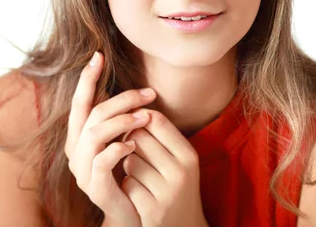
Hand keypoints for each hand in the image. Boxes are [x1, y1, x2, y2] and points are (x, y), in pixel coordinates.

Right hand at [64, 51, 156, 226]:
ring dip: (122, 121)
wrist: (129, 211)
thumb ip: (117, 119)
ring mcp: (82, 169)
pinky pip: (101, 161)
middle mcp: (74, 150)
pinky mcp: (94, 186)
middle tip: (149, 94)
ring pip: (95, 134)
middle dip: (121, 99)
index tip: (99, 56)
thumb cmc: (126, 171)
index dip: (87, 78)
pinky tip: (135, 144)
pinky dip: (119, 149)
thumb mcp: (120, 140)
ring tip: (146, 117)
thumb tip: (131, 92)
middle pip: (92, 113)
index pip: (80, 102)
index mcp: (78, 136)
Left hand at [121, 110, 208, 226]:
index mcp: (189, 155)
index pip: (156, 119)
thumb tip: (135, 106)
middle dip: (131, 143)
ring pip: (129, 160)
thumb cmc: (175, 185)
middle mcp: (181, 172)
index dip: (140, 119)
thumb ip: (161, 135)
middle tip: (138, 155)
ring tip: (141, 177)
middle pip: (139, 137)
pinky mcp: (152, 210)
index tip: (136, 127)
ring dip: (128, 167)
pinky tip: (138, 194)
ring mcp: (167, 192)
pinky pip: (126, 183)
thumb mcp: (179, 160)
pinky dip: (127, 186)